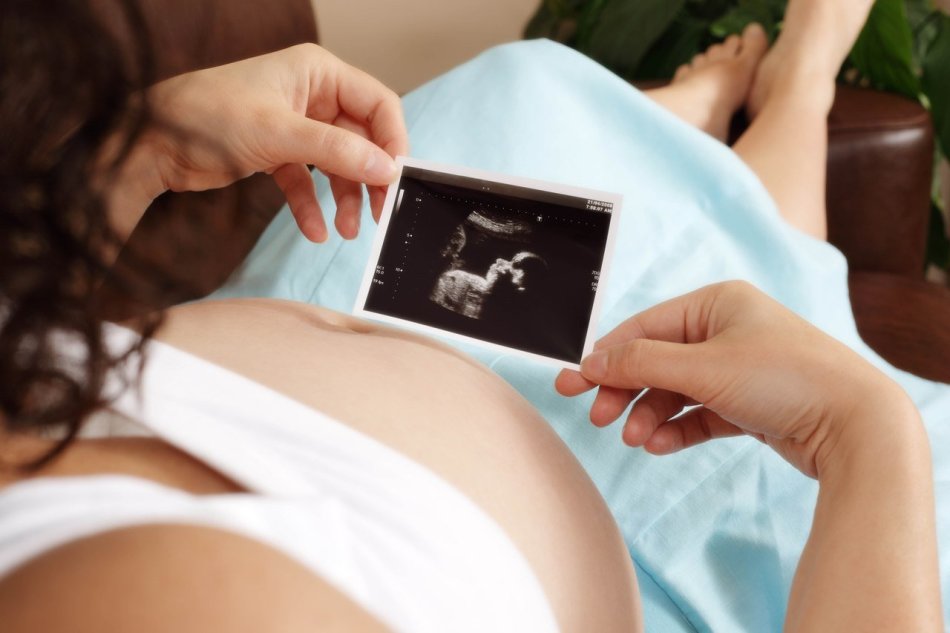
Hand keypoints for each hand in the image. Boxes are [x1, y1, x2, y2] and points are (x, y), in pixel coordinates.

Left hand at [135, 44, 407, 241]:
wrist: (150, 142)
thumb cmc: (206, 116)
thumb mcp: (279, 133)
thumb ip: (337, 151)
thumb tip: (385, 169)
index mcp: (318, 72)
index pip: (378, 104)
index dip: (392, 142)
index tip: (397, 180)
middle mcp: (311, 95)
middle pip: (361, 138)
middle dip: (370, 177)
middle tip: (381, 213)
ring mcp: (295, 124)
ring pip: (338, 163)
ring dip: (345, 197)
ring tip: (347, 230)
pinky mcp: (277, 151)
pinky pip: (308, 181)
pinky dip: (313, 205)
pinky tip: (315, 230)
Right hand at [556, 281, 912, 477]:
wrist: (856, 426)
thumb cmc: (785, 378)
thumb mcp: (703, 367)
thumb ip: (641, 363)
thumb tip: (591, 361)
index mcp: (717, 303)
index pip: (645, 327)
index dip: (607, 355)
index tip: (574, 383)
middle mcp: (726, 331)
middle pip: (656, 360)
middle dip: (626, 391)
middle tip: (598, 417)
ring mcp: (738, 369)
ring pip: (675, 391)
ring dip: (649, 415)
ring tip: (635, 440)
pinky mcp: (748, 405)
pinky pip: (698, 414)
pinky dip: (676, 428)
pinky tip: (659, 444)